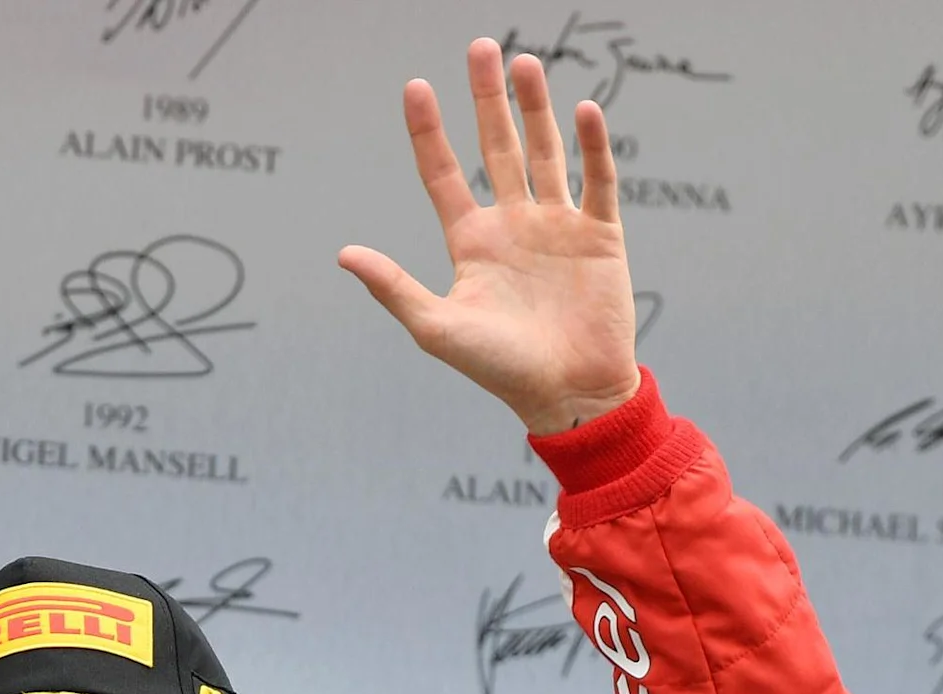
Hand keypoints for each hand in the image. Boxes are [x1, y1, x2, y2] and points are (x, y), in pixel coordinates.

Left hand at [338, 41, 643, 436]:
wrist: (570, 396)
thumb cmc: (500, 370)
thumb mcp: (437, 327)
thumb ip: (393, 287)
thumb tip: (343, 254)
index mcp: (472, 242)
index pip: (444, 174)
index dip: (429, 132)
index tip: (415, 87)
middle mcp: (513, 225)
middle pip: (497, 147)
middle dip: (488, 99)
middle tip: (482, 47)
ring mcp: (557, 226)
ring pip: (545, 152)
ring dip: (536, 109)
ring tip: (526, 64)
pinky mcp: (599, 235)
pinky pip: (597, 180)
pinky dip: (592, 146)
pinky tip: (582, 111)